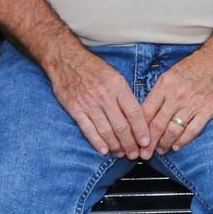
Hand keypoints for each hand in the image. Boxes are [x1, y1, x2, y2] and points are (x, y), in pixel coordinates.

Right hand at [45, 45, 151, 159]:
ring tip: (121, 153)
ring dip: (116, 146)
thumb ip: (124, 93)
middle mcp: (104, 95)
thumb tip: (136, 115)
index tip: (146, 141)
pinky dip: (97, 142)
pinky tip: (104, 150)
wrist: (66, 59)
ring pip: (106, 131)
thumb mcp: (113, 74)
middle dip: (130, 144)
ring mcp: (89, 103)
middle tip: (135, 154)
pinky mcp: (75, 109)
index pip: (134, 112)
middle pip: (121, 126)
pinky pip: (88, 129)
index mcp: (117, 85)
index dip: (141, 130)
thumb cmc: (92, 67)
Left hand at [141, 48, 212, 153]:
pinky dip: (183, 141)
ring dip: (165, 144)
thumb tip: (147, 110)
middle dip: (149, 143)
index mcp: (165, 84)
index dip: (140, 128)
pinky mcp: (206, 110)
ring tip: (161, 150)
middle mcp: (176, 95)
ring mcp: (192, 104)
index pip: (147, 111)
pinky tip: (177, 146)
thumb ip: (160, 91)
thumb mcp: (171, 73)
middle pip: (158, 125)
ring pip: (173, 130)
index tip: (136, 139)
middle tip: (145, 153)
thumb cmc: (194, 66)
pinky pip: (192, 131)